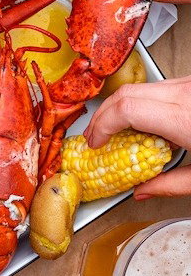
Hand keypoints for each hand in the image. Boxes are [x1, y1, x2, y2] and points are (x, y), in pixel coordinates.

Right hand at [84, 76, 190, 197]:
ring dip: (120, 107)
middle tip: (95, 136)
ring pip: (139, 87)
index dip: (102, 125)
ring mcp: (188, 83)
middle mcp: (184, 94)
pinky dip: (141, 102)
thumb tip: (143, 191)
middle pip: (125, 94)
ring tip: (115, 128)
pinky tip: (143, 120)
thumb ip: (172, 184)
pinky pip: (156, 86)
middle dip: (103, 116)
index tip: (96, 142)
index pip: (126, 110)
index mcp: (184, 119)